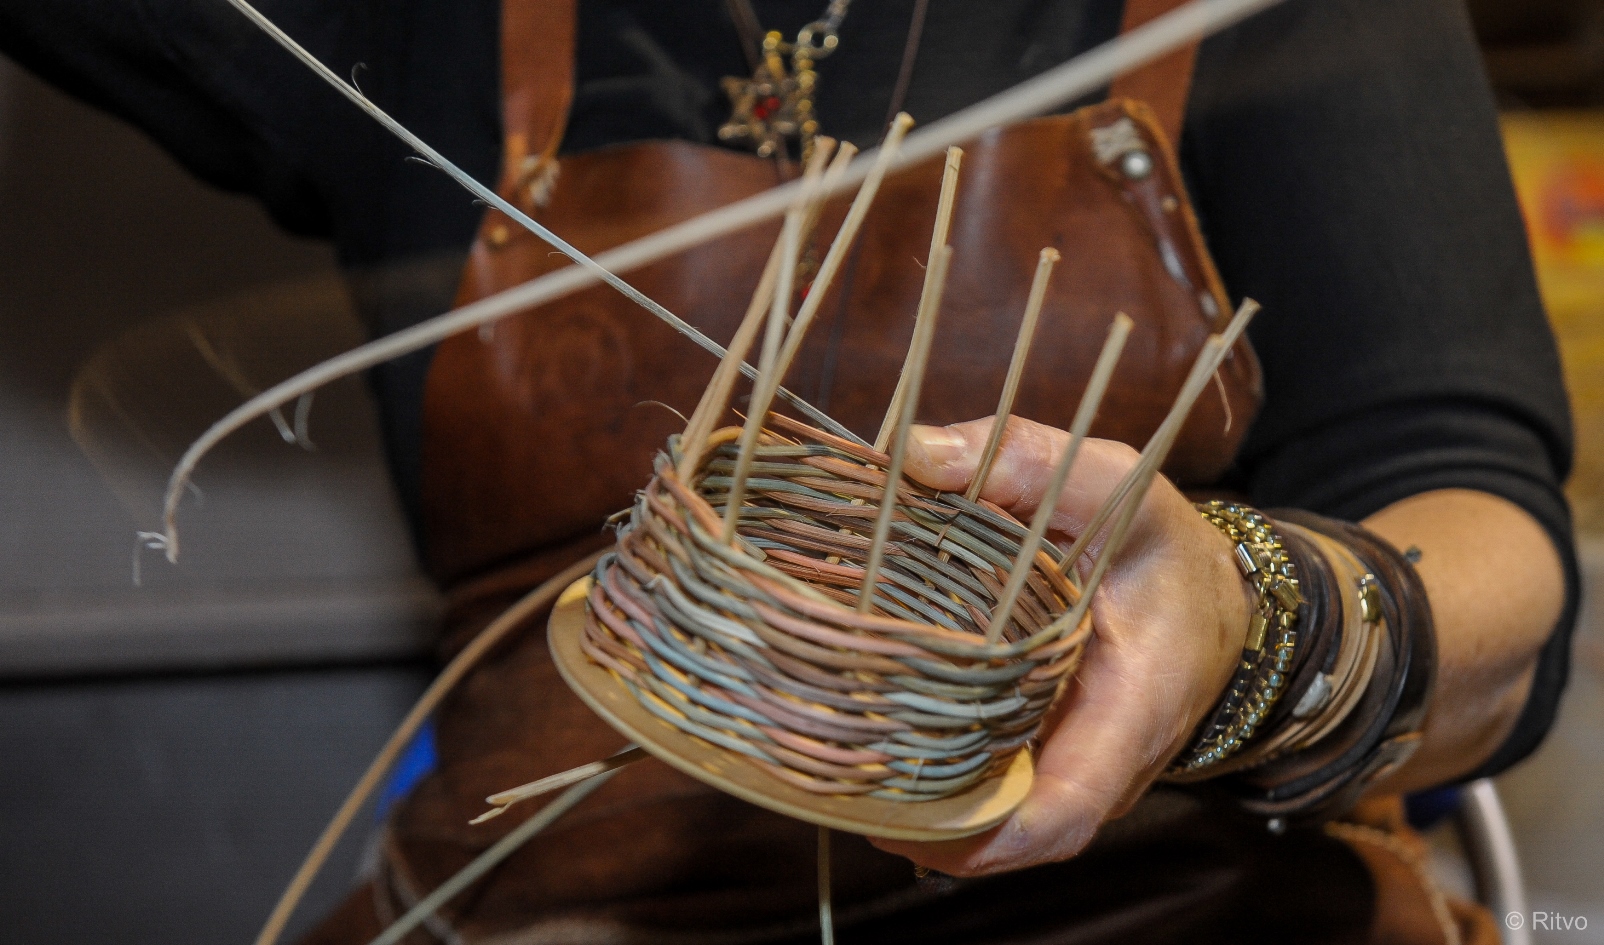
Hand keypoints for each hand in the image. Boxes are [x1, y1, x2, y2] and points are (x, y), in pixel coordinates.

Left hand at [870, 417, 1253, 874]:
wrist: (1208, 591)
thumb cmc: (1158, 543)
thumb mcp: (1110, 485)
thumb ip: (1023, 462)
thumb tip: (913, 453)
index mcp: (1130, 715)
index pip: (1062, 818)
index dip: (983, 839)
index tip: (899, 824)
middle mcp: (1097, 767)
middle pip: (1004, 833)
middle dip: (917, 824)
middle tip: (823, 780)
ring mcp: (1067, 771)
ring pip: (987, 817)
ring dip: (913, 804)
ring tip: (827, 767)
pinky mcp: (1041, 757)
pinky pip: (985, 786)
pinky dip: (928, 776)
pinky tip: (861, 744)